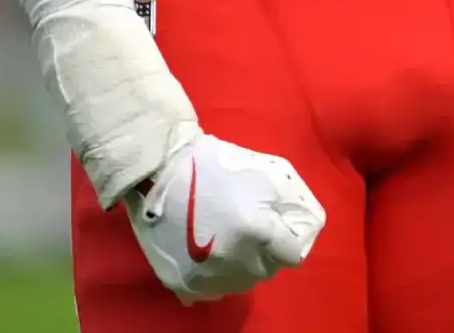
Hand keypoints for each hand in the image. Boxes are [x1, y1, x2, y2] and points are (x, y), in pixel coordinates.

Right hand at [124, 132, 324, 303]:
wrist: (158, 170)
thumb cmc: (214, 164)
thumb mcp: (264, 173)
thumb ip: (287, 202)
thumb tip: (295, 225)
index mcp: (258, 232)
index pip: (293, 254)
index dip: (288, 237)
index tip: (278, 225)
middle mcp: (237, 262)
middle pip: (267, 269)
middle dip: (265, 250)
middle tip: (249, 227)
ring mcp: (208, 278)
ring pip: (241, 282)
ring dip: (242, 264)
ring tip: (227, 238)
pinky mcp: (182, 284)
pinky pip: (211, 290)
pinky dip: (214, 276)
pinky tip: (208, 256)